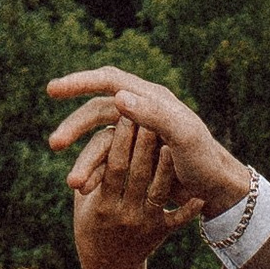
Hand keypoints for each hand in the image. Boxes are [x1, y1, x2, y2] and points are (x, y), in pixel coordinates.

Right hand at [49, 64, 254, 215]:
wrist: (217, 188)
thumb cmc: (205, 159)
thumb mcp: (183, 135)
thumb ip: (153, 114)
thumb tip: (118, 97)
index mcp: (151, 97)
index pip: (108, 80)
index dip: (79, 82)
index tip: (52, 90)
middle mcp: (140, 111)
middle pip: (96, 111)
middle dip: (74, 128)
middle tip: (54, 145)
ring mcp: (136, 135)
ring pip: (100, 141)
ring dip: (83, 160)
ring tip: (72, 184)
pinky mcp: (136, 157)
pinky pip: (108, 162)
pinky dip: (95, 174)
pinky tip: (83, 188)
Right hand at [70, 109, 200, 268]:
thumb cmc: (91, 229)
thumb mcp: (82, 207)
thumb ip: (88, 176)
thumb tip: (93, 136)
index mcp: (101, 204)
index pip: (112, 164)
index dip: (120, 138)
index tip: (126, 111)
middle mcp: (124, 213)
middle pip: (137, 172)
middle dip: (144, 144)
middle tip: (150, 114)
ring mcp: (145, 224)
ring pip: (158, 189)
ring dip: (165, 168)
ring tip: (171, 144)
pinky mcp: (162, 233)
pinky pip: (178, 219)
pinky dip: (188, 207)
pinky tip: (198, 192)